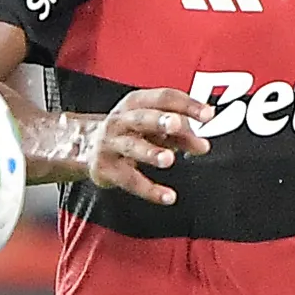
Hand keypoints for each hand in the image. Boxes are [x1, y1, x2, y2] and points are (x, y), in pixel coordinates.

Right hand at [82, 88, 210, 205]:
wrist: (86, 147)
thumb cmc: (129, 133)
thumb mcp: (154, 128)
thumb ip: (180, 134)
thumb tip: (203, 145)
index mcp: (136, 103)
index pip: (163, 98)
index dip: (186, 104)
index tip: (207, 114)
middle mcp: (121, 120)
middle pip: (141, 117)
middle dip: (160, 120)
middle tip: (179, 124)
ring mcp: (111, 144)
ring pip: (131, 147)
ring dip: (150, 152)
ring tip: (169, 159)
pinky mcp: (106, 169)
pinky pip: (129, 180)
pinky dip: (149, 190)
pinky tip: (167, 196)